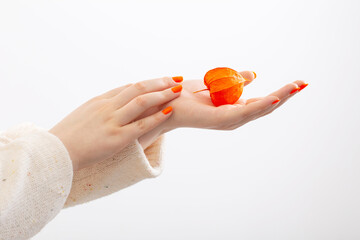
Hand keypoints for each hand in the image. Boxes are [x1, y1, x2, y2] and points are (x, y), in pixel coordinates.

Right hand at [49, 77, 181, 170]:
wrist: (56, 153)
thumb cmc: (68, 137)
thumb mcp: (84, 116)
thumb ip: (100, 110)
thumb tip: (112, 109)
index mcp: (100, 101)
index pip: (129, 87)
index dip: (148, 82)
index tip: (162, 79)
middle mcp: (107, 107)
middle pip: (138, 88)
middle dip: (160, 82)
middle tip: (176, 78)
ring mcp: (112, 121)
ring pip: (142, 101)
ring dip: (163, 94)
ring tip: (178, 90)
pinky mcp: (117, 138)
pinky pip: (141, 124)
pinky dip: (157, 116)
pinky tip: (169, 111)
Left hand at [137, 71, 307, 147]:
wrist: (167, 102)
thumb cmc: (189, 95)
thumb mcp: (218, 84)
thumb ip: (236, 80)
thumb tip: (253, 75)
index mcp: (235, 109)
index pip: (263, 102)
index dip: (281, 93)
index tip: (297, 83)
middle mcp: (235, 118)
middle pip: (266, 108)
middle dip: (285, 96)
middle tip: (303, 83)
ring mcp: (229, 121)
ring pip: (259, 110)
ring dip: (278, 99)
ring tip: (295, 87)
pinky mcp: (220, 120)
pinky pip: (244, 112)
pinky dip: (259, 106)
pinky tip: (273, 99)